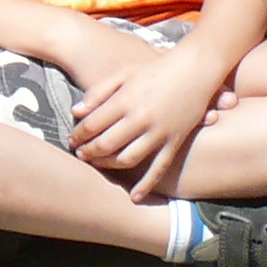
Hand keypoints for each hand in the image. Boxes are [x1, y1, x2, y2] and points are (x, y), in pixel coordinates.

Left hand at [69, 37, 230, 199]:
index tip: (72, 139)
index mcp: (125, 99)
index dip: (78, 135)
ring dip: (108, 166)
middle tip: (80, 154)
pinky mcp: (175, 141)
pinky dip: (146, 184)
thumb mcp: (124, 73)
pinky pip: (158, 167)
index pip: (93, 124)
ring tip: (97, 164)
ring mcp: (159, 132)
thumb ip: (99, 91)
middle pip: (106, 144)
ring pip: (127, 159)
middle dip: (88, 152)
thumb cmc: (156, 69)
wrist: (195, 70)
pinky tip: (135, 197)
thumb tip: (76, 112)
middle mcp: (140, 118)